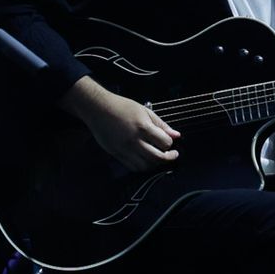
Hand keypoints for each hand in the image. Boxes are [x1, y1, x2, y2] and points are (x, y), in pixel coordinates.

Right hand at [61, 77, 181, 174]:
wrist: (98, 108)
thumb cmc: (121, 107)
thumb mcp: (144, 111)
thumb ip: (161, 125)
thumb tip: (176, 135)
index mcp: (142, 127)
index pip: (164, 143)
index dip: (170, 144)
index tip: (170, 142)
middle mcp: (134, 140)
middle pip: (157, 157)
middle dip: (168, 158)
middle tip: (172, 155)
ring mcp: (124, 149)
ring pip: (145, 166)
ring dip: (155, 164)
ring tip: (157, 157)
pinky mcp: (116, 154)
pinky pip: (132, 167)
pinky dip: (142, 166)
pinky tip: (145, 160)